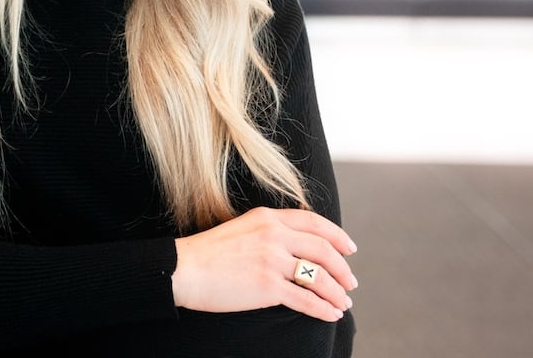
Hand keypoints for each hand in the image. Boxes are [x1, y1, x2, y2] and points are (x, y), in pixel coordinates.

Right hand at [172, 206, 357, 322]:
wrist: (182, 269)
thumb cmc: (208, 253)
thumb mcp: (242, 229)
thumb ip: (269, 232)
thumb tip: (297, 248)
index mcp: (267, 218)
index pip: (314, 223)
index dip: (338, 236)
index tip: (350, 249)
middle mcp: (273, 235)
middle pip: (324, 250)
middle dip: (343, 269)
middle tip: (350, 283)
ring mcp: (272, 260)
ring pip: (320, 277)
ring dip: (337, 292)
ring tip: (342, 303)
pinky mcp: (268, 286)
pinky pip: (307, 299)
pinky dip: (324, 309)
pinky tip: (330, 314)